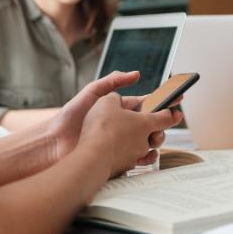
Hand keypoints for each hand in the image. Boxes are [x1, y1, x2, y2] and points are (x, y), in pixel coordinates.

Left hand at [48, 72, 180, 162]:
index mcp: (118, 108)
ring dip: (156, 140)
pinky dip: (147, 157)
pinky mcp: (117, 159)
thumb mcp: (92, 93)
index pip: (145, 104)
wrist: (55, 144)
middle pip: (150, 124)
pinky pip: (138, 158)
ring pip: (147, 141)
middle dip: (161, 124)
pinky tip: (148, 155)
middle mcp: (121, 126)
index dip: (162, 102)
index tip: (177, 98)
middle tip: (167, 124)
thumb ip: (113, 81)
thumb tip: (137, 74)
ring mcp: (120, 143)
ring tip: (155, 140)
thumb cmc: (71, 117)